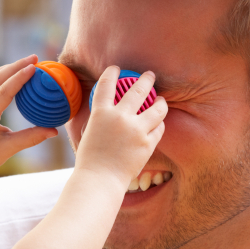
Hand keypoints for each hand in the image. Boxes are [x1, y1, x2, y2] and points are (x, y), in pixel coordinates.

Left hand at [0, 55, 57, 180]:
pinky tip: (13, 71)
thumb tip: (55, 131)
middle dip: (16, 66)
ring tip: (27, 62)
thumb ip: (32, 138)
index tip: (34, 67)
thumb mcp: (10, 148)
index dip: (19, 77)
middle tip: (35, 58)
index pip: (4, 91)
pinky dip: (1, 74)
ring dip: (8, 67)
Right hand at [75, 67, 166, 185]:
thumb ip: (97, 120)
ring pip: (157, 108)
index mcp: (101, 113)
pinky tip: (158, 123)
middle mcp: (120, 117)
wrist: (100, 179)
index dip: (112, 73)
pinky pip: (159, 128)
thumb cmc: (90, 160)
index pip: (107, 84)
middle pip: (138, 89)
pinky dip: (159, 124)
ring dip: (160, 101)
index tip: (116, 68)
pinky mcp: (148, 143)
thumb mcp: (88, 133)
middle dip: (146, 79)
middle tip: (150, 75)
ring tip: (161, 99)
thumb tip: (104, 111)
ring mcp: (136, 130)